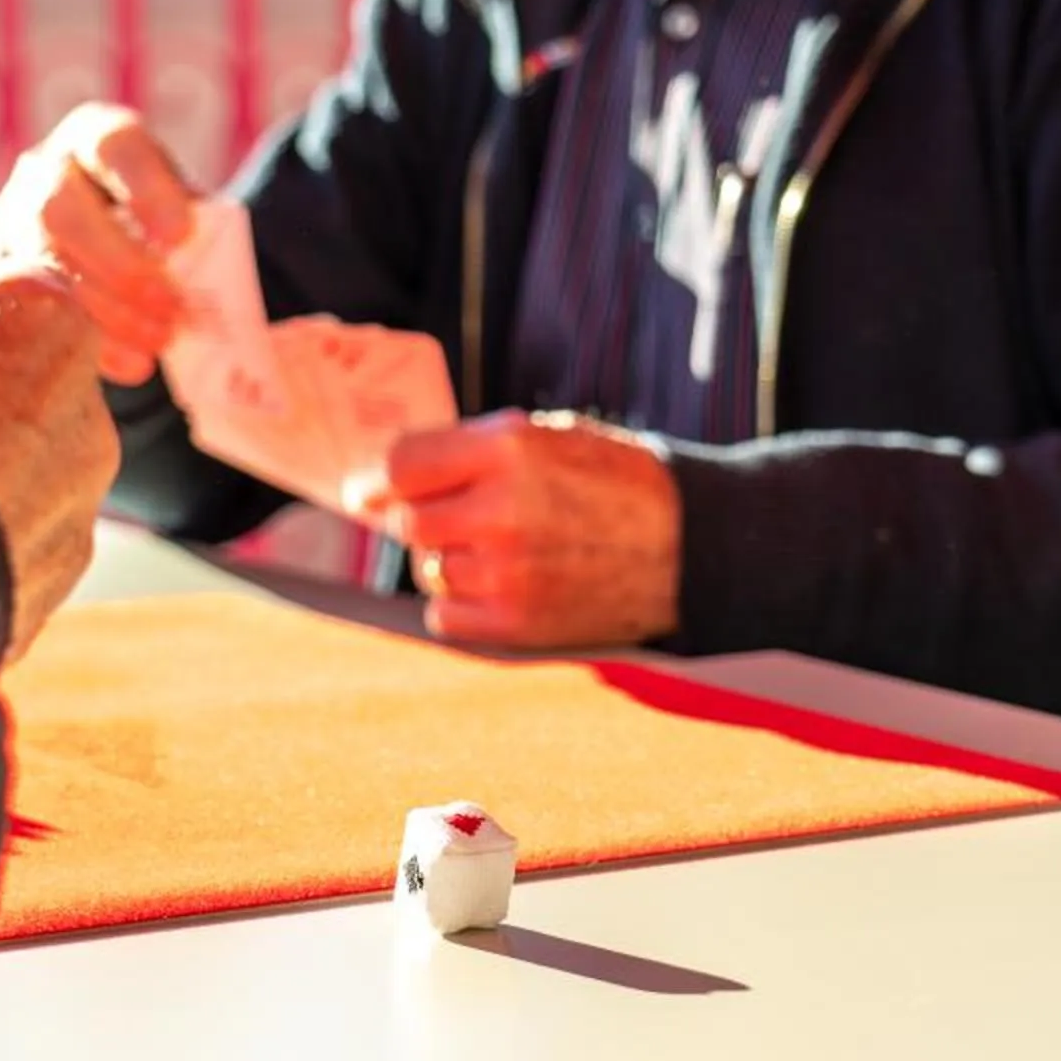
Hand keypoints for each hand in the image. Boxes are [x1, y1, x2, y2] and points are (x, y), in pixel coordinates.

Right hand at [0, 105, 195, 387]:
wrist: (116, 244)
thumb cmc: (162, 225)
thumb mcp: (183, 210)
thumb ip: (199, 231)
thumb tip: (214, 277)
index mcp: (99, 137)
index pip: (116, 148)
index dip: (145, 189)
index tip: (180, 236)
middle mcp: (46, 169)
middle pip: (60, 208)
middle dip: (117, 263)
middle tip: (169, 307)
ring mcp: (13, 220)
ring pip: (39, 262)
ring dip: (100, 308)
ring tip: (154, 343)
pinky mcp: (0, 272)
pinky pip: (26, 306)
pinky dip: (80, 339)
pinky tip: (123, 362)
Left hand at [369, 411, 681, 648]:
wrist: (688, 546)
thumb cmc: (613, 482)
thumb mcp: (546, 438)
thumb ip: (466, 452)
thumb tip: (378, 482)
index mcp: (506, 448)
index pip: (401, 464)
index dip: (382, 477)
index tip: (373, 489)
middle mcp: (499, 509)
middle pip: (409, 521)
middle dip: (429, 518)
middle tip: (470, 518)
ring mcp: (506, 570)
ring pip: (429, 569)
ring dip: (451, 560)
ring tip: (507, 550)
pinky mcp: (516, 622)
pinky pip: (445, 615)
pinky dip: (463, 603)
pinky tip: (507, 586)